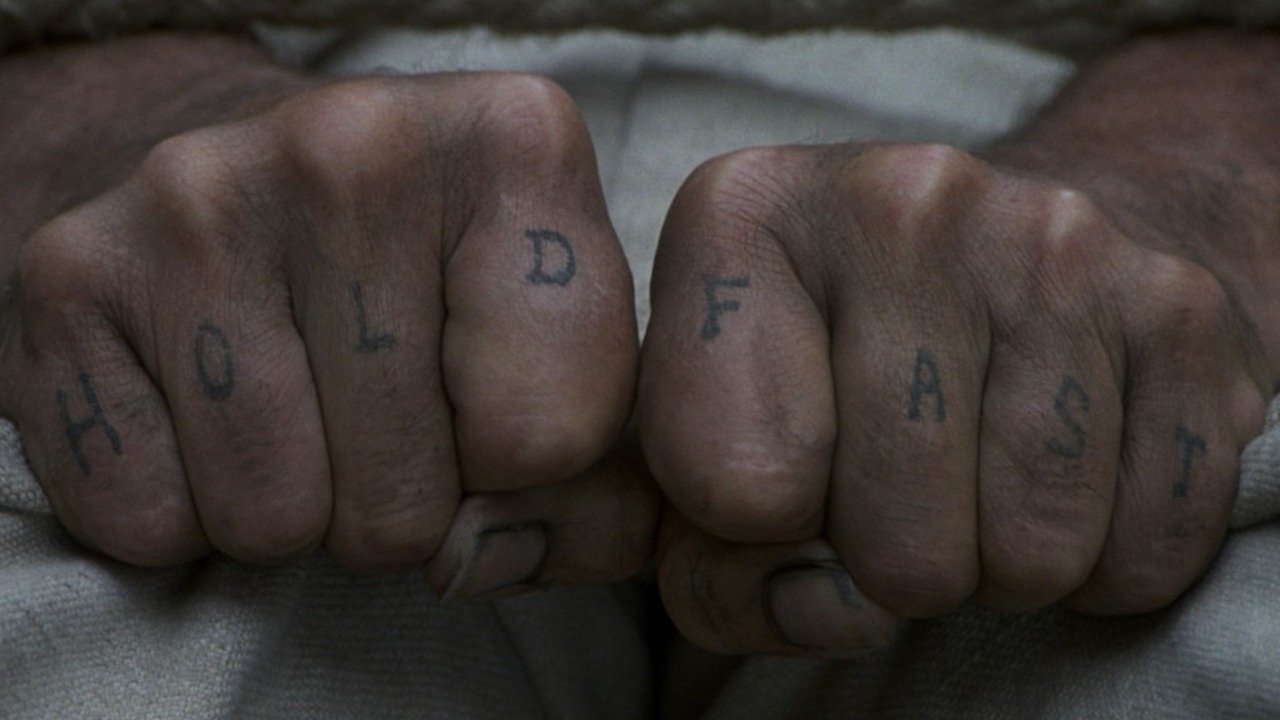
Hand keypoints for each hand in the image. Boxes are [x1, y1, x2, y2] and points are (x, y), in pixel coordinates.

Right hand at [0, 35, 656, 592]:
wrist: (248, 184)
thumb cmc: (438, 287)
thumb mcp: (568, 348)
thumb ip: (594, 483)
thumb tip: (487, 559)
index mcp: (516, 147)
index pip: (548, 433)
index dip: (520, 469)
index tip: (489, 405)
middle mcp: (356, 147)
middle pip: (406, 497)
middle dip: (402, 500)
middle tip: (379, 410)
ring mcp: (198, 201)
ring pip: (271, 520)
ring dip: (295, 506)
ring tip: (298, 403)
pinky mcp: (71, 272)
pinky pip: (148, 521)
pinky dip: (184, 505)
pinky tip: (207, 405)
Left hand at [640, 141, 1272, 655]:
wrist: (1019, 249)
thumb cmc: (832, 362)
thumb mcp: (711, 427)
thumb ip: (698, 546)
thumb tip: (813, 607)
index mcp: (742, 213)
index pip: (731, 487)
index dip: (751, 537)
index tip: (780, 481)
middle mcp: (898, 200)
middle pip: (891, 540)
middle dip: (890, 563)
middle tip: (895, 492)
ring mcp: (1052, 244)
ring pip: (1029, 555)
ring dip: (1000, 564)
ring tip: (976, 478)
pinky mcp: (1178, 306)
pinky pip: (1142, 549)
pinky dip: (1104, 559)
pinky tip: (1067, 476)